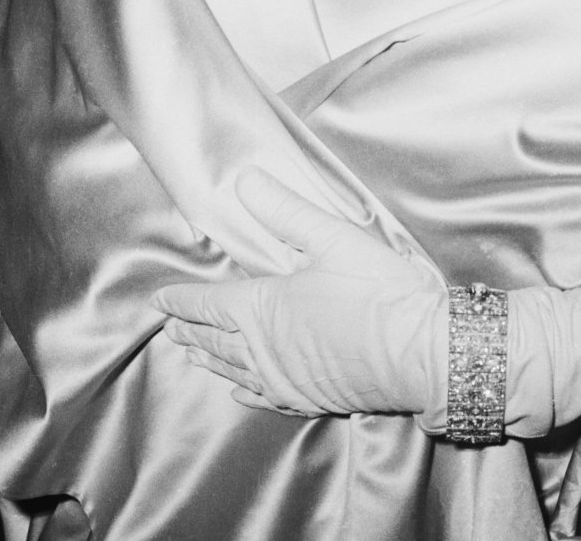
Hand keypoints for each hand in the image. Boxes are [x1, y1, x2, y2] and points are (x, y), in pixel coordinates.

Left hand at [153, 169, 444, 416]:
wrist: (421, 352)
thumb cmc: (379, 291)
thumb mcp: (332, 236)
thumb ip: (285, 210)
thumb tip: (246, 181)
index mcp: (265, 308)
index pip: (210, 304)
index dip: (182, 300)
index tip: (159, 301)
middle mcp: (266, 350)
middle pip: (216, 340)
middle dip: (191, 331)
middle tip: (170, 328)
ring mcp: (287, 379)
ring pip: (234, 370)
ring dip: (210, 360)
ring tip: (192, 354)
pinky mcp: (310, 399)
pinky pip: (264, 397)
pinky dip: (244, 392)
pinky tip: (239, 393)